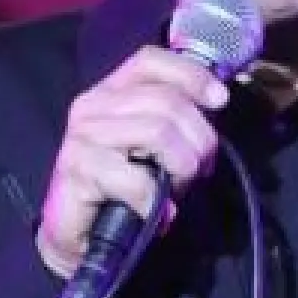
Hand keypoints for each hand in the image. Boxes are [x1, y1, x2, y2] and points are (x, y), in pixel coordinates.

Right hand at [38, 47, 227, 278]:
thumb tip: (215, 102)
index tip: (220, 101)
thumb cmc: (124, 190)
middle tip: (201, 170)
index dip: (191, 75)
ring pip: (157, 132)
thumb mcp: (156, 148)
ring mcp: (82, 136)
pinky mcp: (77, 170)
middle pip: (166, 101)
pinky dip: (156, 202)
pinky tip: (158, 214)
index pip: (151, 61)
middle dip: (199, 138)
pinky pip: (137, 180)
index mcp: (111, 90)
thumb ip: (176, 120)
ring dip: (182, 167)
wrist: (80, 236)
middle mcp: (92, 105)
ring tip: (177, 190)